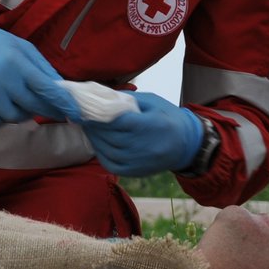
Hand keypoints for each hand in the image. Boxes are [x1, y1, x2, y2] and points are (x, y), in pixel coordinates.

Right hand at [0, 29, 80, 127]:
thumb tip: (62, 89)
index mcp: (18, 62)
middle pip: (32, 105)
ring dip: (24, 115)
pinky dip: (2, 120)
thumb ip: (43, 68)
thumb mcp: (24, 49)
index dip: (63, 103)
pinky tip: (4, 111)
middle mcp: (2, 77)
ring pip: (14, 116)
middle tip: (54, 112)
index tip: (75, 114)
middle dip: (48, 111)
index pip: (46, 88)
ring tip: (23, 105)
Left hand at [80, 91, 202, 176]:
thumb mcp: (152, 101)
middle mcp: (143, 146)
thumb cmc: (168, 117)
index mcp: (149, 125)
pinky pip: (110, 163)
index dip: (98, 115)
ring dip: (93, 138)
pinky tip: (97, 142)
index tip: (85, 108)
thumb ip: (127, 99)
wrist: (187, 144)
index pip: (116, 120)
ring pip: (107, 150)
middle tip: (81, 116)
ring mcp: (138, 161)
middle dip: (92, 126)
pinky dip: (100, 152)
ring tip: (87, 128)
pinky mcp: (135, 171)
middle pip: (109, 135)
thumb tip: (101, 97)